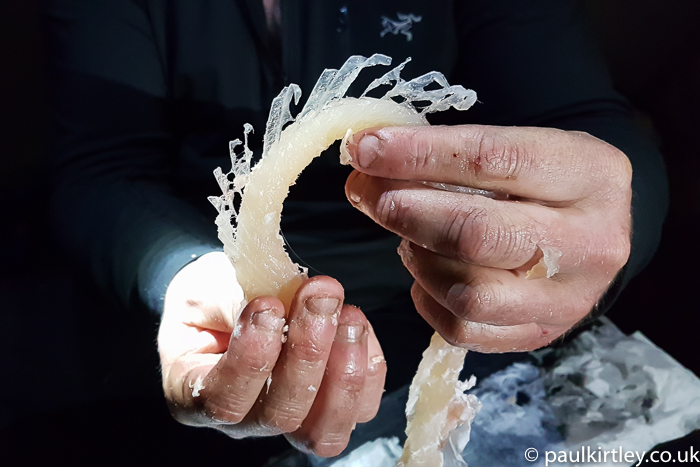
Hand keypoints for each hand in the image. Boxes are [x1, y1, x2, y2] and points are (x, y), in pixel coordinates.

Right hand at [158, 252, 386, 455]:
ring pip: (325, 427)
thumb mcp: (206, 288)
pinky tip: (356, 325)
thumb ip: (233, 300)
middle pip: (281, 415)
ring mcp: (292, 418)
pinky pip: (361, 407)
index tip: (267, 306)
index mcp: (196, 393)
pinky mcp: (331, 406)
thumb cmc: (211, 296)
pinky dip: (367, 367)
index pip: (223, 400)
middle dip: (307, 352)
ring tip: (347, 315)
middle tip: (319, 297)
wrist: (230, 295)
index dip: (251, 358)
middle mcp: (245, 419)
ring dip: (343, 369)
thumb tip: (276, 304)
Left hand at [345, 125, 631, 351]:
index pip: (492, 160)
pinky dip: (428, 300)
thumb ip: (450, 154)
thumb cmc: (545, 182)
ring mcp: (569, 298)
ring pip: (470, 293)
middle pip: (480, 234)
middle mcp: (591, 241)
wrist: (595, 231)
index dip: (419, 154)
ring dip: (418, 260)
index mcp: (591, 173)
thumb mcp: (516, 148)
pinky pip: (465, 330)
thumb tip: (367, 160)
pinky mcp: (542, 333)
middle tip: (369, 196)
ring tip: (406, 236)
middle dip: (410, 213)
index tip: (367, 148)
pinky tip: (423, 273)